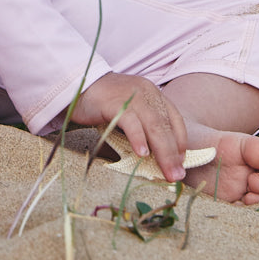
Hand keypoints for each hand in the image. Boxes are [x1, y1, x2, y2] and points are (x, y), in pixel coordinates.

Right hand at [71, 71, 187, 181]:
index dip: (180, 142)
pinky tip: (141, 154)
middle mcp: (146, 92)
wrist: (77, 83)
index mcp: (152, 93)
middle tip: (176, 176)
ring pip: (153, 125)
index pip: (175, 118)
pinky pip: (130, 122)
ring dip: (163, 151)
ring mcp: (131, 96)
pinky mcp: (114, 102)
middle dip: (173, 154)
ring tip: (166, 172)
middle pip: (166, 126)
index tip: (181, 163)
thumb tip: (156, 156)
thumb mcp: (130, 109)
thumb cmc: (104, 102)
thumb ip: (144, 125)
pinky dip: (138, 138)